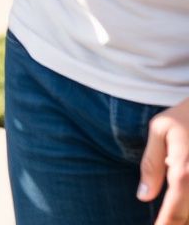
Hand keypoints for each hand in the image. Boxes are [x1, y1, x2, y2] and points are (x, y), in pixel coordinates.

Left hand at [141, 96, 188, 224]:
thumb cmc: (186, 116)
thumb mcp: (160, 130)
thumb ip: (151, 165)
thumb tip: (144, 197)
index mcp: (185, 169)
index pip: (176, 209)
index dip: (166, 224)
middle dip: (177, 223)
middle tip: (161, 224)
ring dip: (186, 216)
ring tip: (168, 217)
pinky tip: (182, 210)